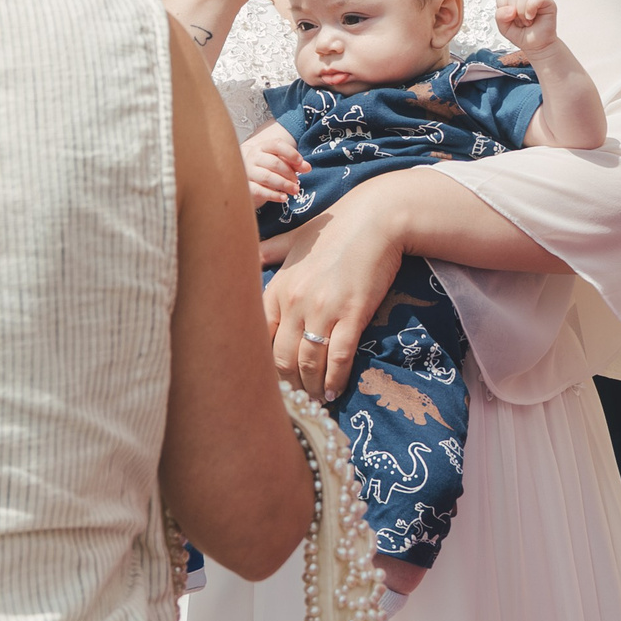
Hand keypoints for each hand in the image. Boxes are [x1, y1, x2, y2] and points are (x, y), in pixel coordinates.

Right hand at [242, 123, 307, 205]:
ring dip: (284, 184)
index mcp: (263, 147)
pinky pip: (260, 191)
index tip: (301, 162)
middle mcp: (254, 157)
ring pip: (267, 177)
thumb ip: (295, 163)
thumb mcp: (282, 162)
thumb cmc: (268, 168)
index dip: (290, 153)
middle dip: (289, 173)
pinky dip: (274, 195)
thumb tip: (307, 168)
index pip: (277, 144)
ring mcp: (248, 172)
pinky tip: (284, 198)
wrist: (247, 178)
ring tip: (295, 190)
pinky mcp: (247, 187)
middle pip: (274, 163)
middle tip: (297, 181)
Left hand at [260, 184, 407, 401]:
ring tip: (316, 401)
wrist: (376, 219)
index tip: (269, 382)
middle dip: (289, 385)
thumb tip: (244, 256)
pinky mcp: (352, 314)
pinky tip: (335, 391)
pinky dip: (336, 379)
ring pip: (309, 363)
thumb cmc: (334, 228)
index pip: (258, 339)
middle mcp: (294, 301)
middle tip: (296, 400)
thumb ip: (268, 253)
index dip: (262, 366)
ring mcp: (323, 309)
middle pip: (282, 359)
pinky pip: (339, 357)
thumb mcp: (293, 240)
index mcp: (277, 287)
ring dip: (312, 387)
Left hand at [494, 0, 559, 57]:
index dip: (504, 8)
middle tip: (521, 22)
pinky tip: (532, 16)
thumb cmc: (523, 36)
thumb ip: (500, 16)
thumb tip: (510, 9)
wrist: (537, 46)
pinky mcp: (547, 1)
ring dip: (523, 14)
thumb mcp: (504, 28)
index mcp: (512, 0)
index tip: (510, 18)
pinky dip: (531, 8)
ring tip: (528, 21)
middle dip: (515, 14)